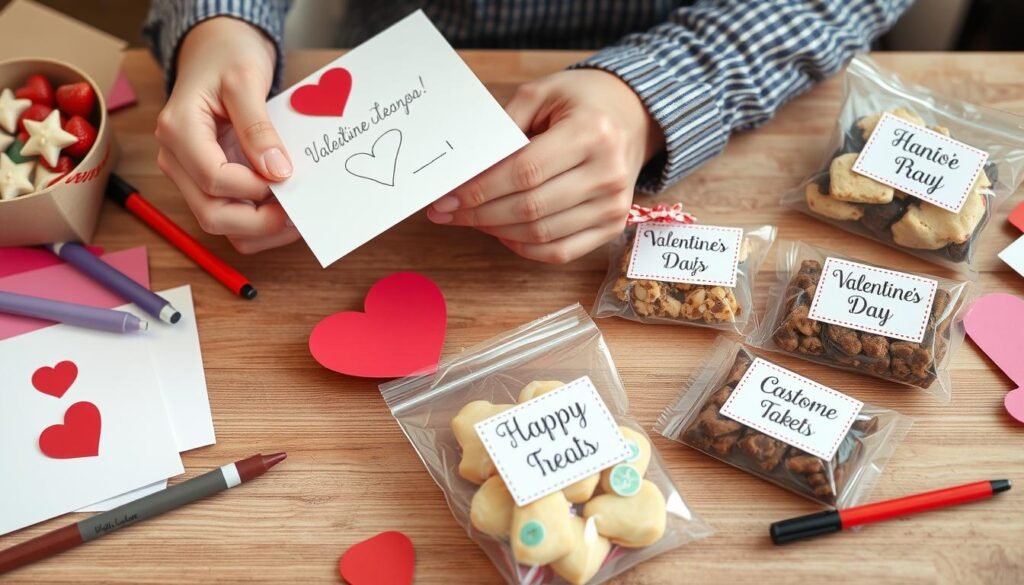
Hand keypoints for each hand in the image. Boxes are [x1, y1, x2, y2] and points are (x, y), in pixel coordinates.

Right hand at [155, 17, 298, 253]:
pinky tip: (283, 210)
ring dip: (259, 228)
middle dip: (259, 222)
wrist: (216, 48)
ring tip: (295, 215)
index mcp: (178, 131)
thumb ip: (258, 128)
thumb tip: (277, 171)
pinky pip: (229, 215)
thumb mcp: (246, 80)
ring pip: (220, 223)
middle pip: (212, 215)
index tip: (288, 177)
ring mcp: (188, 173)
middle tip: (297, 212)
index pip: (214, 179)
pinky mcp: (205, 181)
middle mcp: (176, 159)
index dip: (256, 187)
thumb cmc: (227, 56)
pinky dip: (257, 222)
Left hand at [427, 69, 663, 263]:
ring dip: (497, 231)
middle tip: (446, 212)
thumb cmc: (582, 102)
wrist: (633, 116)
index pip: (526, 171)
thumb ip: (504, 127)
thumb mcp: (542, 93)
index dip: (481, 188)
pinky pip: (560, 252)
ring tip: (471, 218)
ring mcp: (614, 205)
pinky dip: (524, 248)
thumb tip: (466, 170)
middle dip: (479, 213)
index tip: (446, 197)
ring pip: (542, 234)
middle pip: (531, 207)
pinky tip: (502, 232)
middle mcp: (608, 173)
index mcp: (592, 132)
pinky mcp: (612, 226)